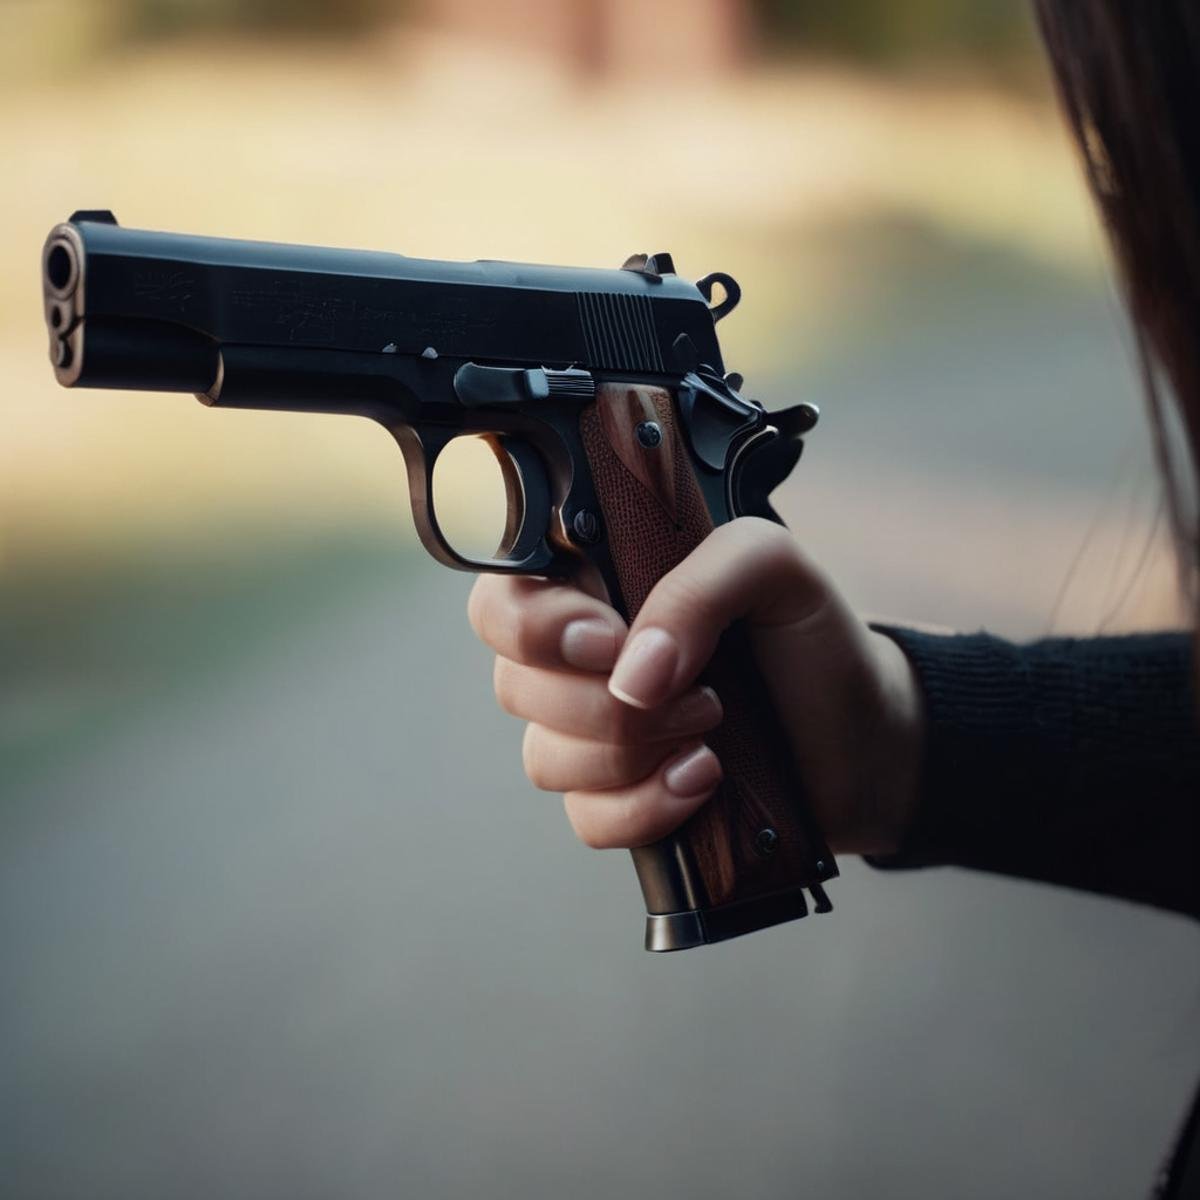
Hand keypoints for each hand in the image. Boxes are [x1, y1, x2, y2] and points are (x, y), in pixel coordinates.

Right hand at [468, 517, 923, 856]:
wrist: (866, 738)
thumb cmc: (813, 641)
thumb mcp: (773, 569)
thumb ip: (699, 584)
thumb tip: (631, 673)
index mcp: (599, 590)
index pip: (503, 601)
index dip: (533, 627)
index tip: (609, 639)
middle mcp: (582, 664)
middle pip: (516, 688)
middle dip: (606, 701)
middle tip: (698, 690)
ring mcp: (597, 739)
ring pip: (546, 759)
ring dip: (634, 753)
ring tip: (713, 732)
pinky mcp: (622, 802)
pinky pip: (587, 819)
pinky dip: (645, 808)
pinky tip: (703, 782)